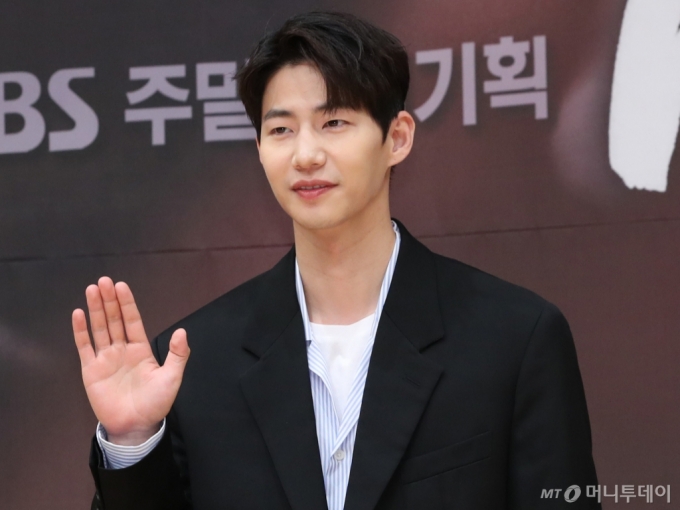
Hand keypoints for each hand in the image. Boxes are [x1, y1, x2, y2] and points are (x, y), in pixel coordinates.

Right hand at [72, 277, 189, 445]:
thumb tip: (182, 331)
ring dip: (95, 309)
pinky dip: (80, 331)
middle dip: (109, 300)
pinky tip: (78, 313)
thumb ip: (178, 354)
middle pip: (114, 320)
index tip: (121, 286)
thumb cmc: (156, 403)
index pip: (133, 320)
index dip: (127, 304)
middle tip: (104, 280)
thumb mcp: (172, 377)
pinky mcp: (91, 371)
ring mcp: (106, 359)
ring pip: (99, 329)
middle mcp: (122, 350)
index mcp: (141, 349)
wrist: (137, 426)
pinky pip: (84, 347)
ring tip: (92, 289)